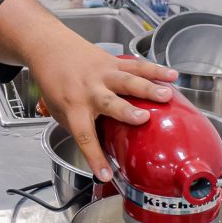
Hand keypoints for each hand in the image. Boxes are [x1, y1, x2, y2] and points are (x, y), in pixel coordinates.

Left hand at [29, 44, 176, 180]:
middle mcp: (89, 90)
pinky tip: (171, 76)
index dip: (95, 157)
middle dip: (126, 111)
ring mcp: (102, 74)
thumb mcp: (59, 111)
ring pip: (127, 80)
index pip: (84, 136)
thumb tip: (104, 146)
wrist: (50, 48)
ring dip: (148, 88)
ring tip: (166, 96)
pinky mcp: (112, 61)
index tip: (106, 174)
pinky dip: (155, 70)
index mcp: (73, 107)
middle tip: (142, 119)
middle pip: (109, 102)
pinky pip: (136, 66)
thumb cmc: (54, 82)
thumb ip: (79, 126)